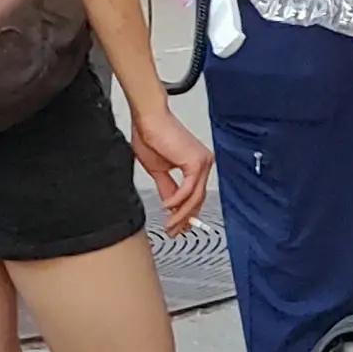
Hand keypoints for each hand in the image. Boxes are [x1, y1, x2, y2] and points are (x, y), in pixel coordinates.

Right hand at [134, 104, 215, 233]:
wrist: (148, 119)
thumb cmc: (151, 136)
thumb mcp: (158, 170)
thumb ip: (167, 188)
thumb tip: (170, 205)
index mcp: (196, 165)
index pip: (195, 195)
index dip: (186, 214)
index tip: (177, 227)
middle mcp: (204, 163)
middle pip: (198, 199)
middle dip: (184, 219)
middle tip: (173, 232)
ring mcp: (203, 162)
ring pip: (195, 197)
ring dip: (180, 214)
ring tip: (169, 224)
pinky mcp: (196, 162)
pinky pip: (188, 189)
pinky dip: (177, 200)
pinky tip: (166, 207)